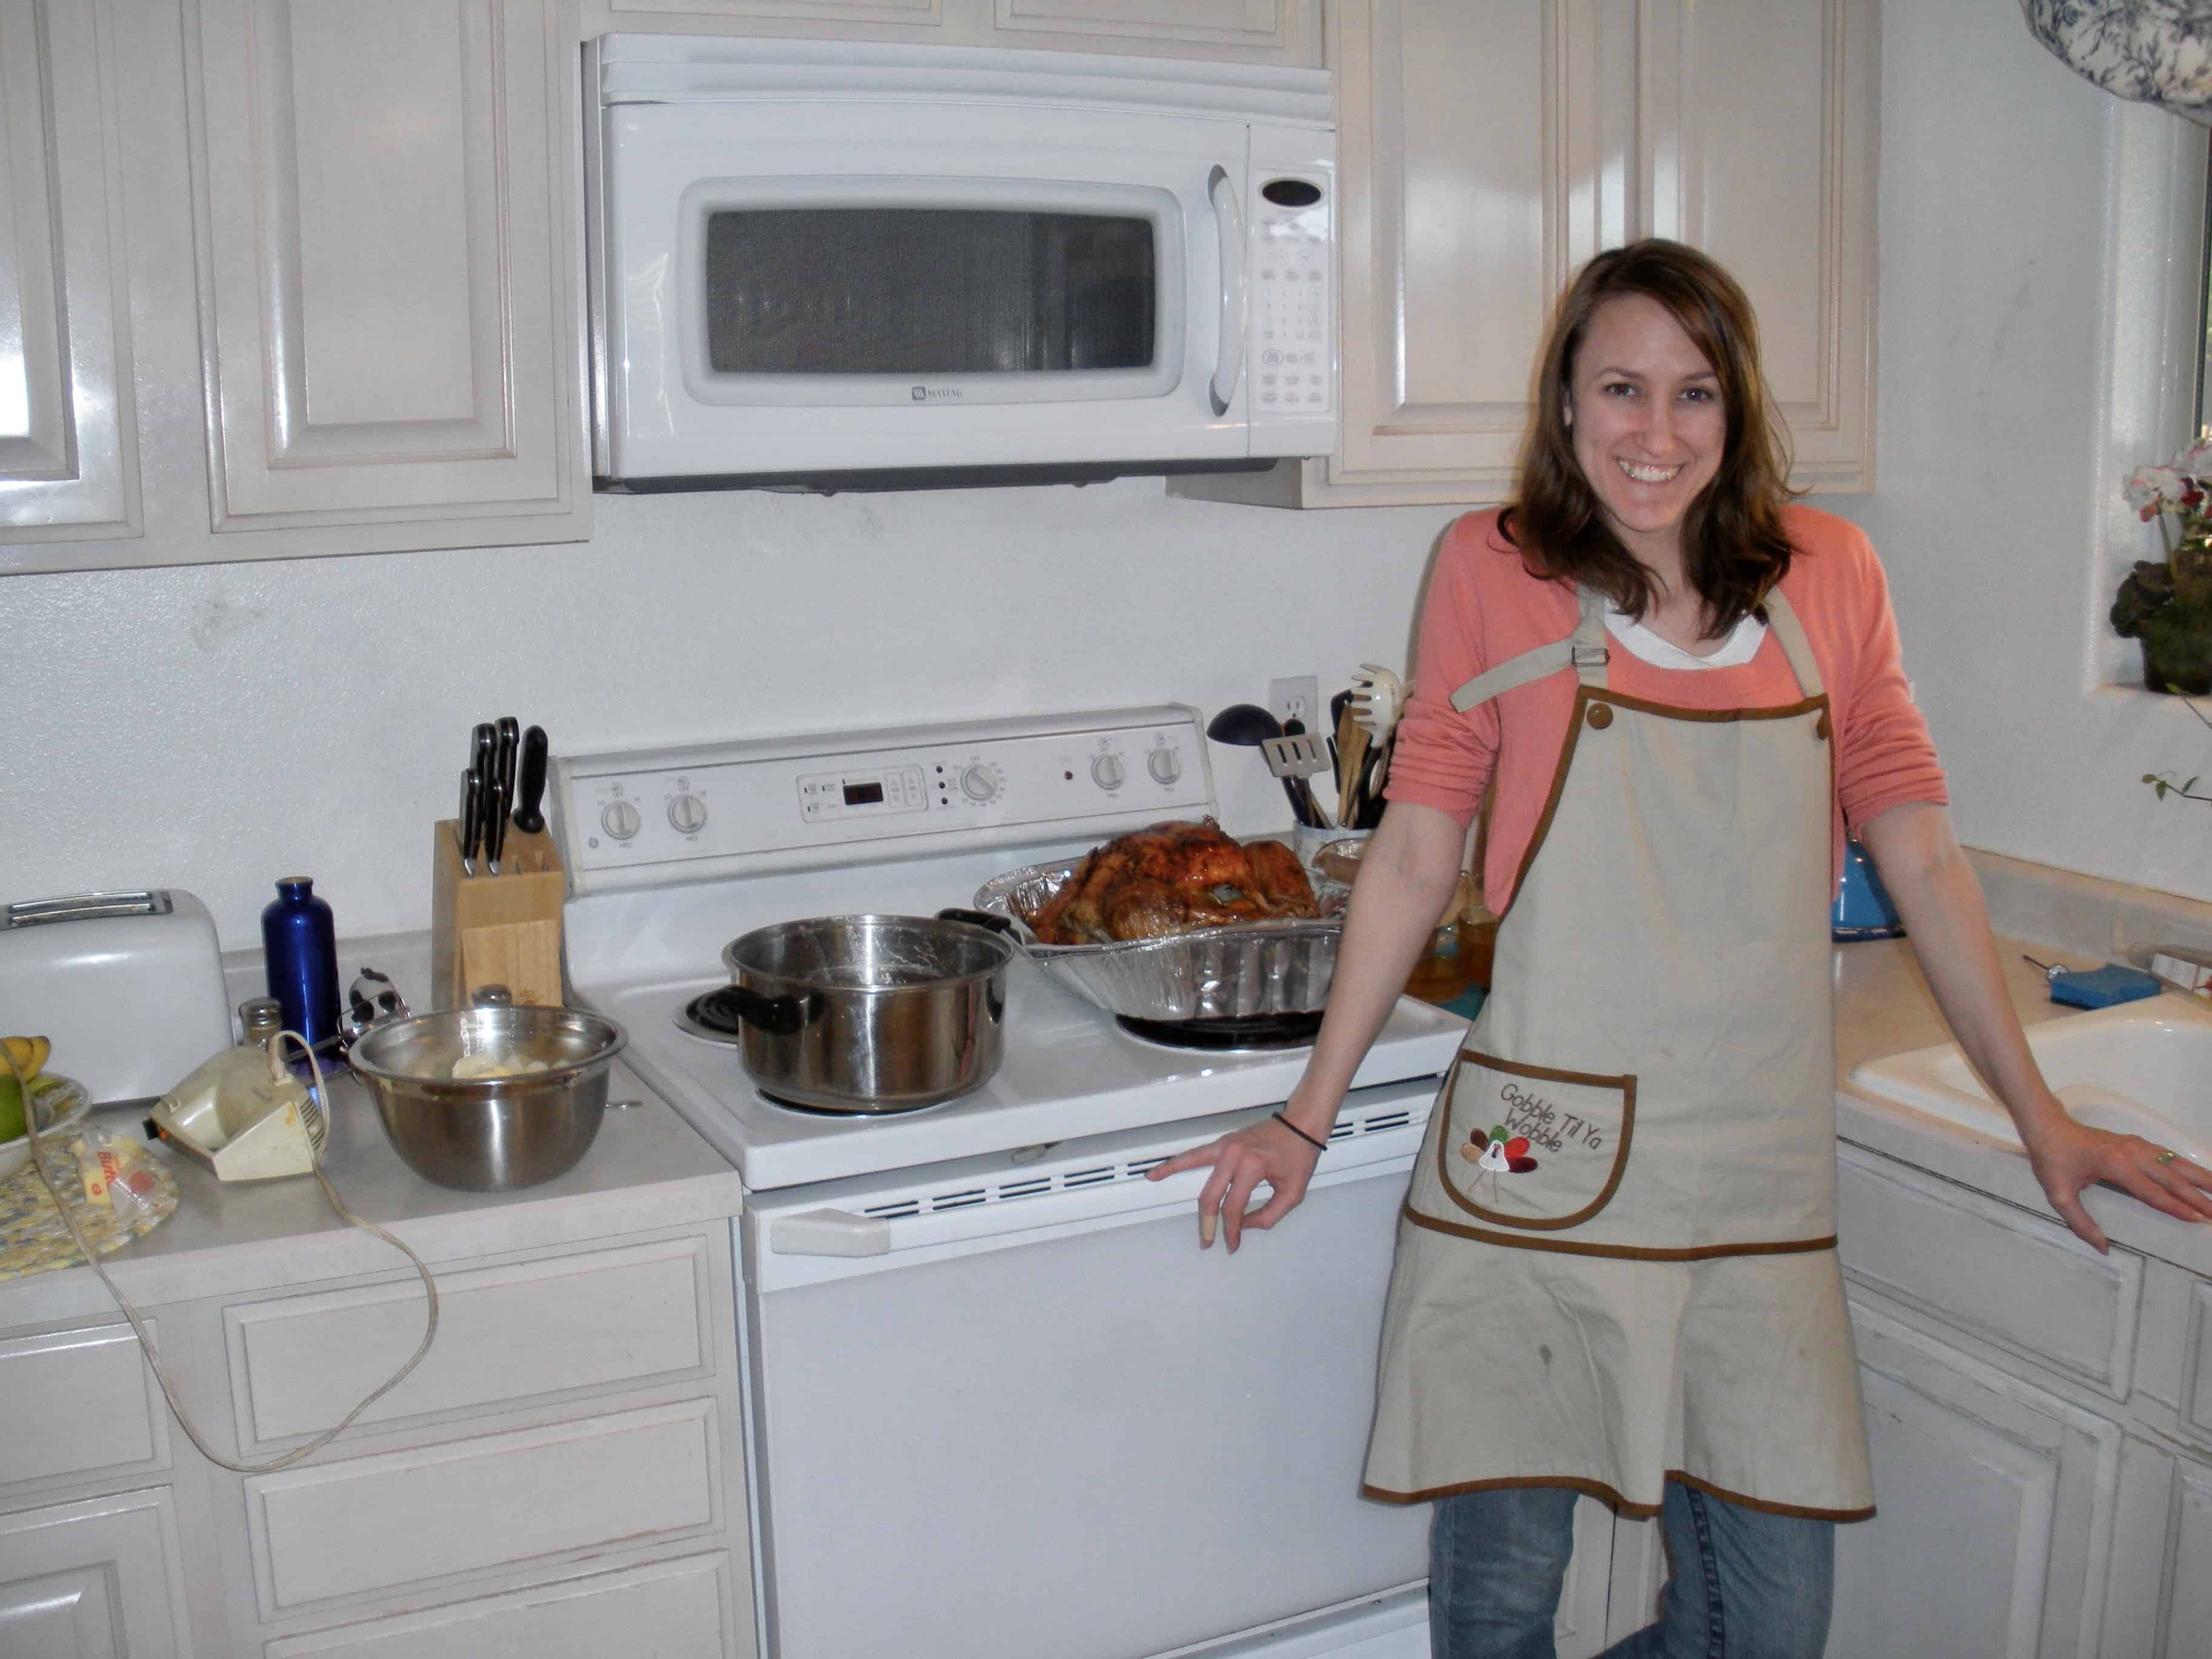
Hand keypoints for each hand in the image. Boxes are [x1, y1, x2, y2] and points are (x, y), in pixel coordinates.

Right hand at [1145, 1116, 1322, 1251]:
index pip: (1234, 1206)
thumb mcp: (1293, 1193)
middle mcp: (1234, 1154)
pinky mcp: (1222, 1143)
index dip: (1231, 1230)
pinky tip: (1160, 1168)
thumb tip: (1243, 1225)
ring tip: (1152, 1182)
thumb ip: (1268, 1215)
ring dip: (1172, 1175)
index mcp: (1253, 1166)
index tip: (1232, 1244)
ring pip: (1192, 1166)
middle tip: (1207, 1240)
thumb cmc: (1299, 1156)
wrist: (1301, 1125)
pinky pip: (1194, 1154)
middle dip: (1206, 1222)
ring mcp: (1225, 1146)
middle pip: (1211, 1194)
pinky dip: (1176, 1161)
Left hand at [2018, 1107, 2211, 1250]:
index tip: (2197, 1219)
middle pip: (2172, 1178)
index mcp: (2116, 1165)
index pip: (2152, 1191)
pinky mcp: (2137, 1142)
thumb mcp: (2058, 1194)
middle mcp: (2132, 1153)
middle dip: (2197, 1197)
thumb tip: (2102, 1247)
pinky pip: (2168, 1156)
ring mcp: (2137, 1145)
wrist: (2047, 1126)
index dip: (2176, 1207)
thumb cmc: (2052, 1159)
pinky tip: (2202, 1175)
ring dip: (2201, 1178)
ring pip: (2176, 1163)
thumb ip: (2080, 1222)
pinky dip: (2188, 1166)